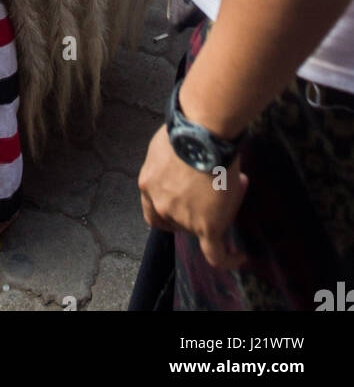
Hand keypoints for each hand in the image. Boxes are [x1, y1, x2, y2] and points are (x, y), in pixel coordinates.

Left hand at [137, 124, 248, 269]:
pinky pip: (216, 254)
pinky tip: (239, 256)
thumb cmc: (187, 128)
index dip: (167, 211)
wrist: (203, 132)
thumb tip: (190, 165)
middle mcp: (161, 204)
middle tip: (210, 198)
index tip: (182, 206)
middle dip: (192, 211)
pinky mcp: (206, 226)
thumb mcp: (166, 144)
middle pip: (175, 220)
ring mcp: (183, 217)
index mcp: (148, 183)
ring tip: (232, 190)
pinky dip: (228, 258)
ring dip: (215, 214)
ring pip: (198, 229)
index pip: (154, 208)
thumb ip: (171, 162)